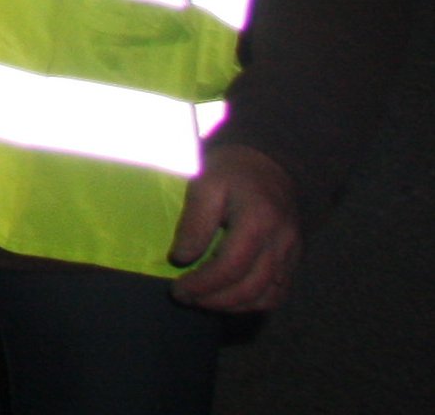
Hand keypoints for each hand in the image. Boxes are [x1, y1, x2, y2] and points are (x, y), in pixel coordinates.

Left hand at [170, 144, 301, 311]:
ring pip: (267, 297)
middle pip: (250, 288)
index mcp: (258, 220)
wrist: (270, 164)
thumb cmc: (232, 172)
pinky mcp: (294, 260)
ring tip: (202, 301)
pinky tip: (228, 300)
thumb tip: (182, 259)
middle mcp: (281, 242)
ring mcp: (292, 253)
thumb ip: (195, 222)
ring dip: (232, 307)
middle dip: (214, 300)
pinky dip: (253, 303)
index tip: (177, 289)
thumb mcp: (205, 184)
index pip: (231, 266)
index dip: (203, 284)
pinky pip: (278, 293)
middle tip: (184, 298)